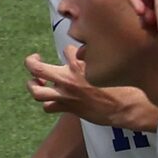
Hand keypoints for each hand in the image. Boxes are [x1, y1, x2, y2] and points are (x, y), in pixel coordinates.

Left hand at [24, 45, 153, 128]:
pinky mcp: (69, 108)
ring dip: (33, 85)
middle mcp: (69, 78)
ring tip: (35, 81)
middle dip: (31, 62)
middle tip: (35, 59)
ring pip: (37, 91)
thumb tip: (89, 52)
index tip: (73, 56)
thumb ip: (94, 57)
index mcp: (79, 63)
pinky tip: (53, 100)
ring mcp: (66, 94)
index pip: (65, 50)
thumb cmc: (121, 84)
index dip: (69, 53)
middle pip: (36, 68)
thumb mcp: (106, 64)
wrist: (126, 106)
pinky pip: (48, 107)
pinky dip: (48, 104)